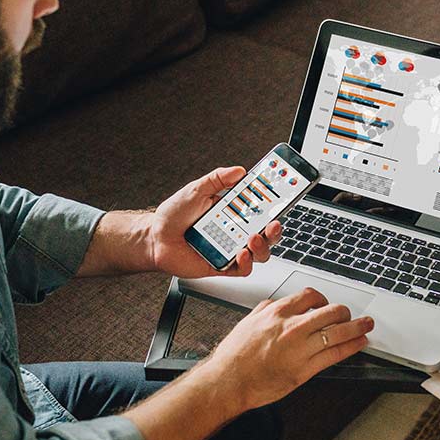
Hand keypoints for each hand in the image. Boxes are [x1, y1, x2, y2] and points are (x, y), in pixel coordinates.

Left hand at [149, 166, 281, 277]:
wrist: (154, 238)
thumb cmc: (174, 214)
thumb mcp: (197, 189)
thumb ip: (218, 179)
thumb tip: (239, 170)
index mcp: (234, 212)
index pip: (262, 209)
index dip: (276, 205)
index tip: (285, 196)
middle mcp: (236, 231)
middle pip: (267, 234)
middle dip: (275, 229)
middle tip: (274, 222)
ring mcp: (231, 249)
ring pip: (259, 253)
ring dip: (262, 246)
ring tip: (253, 238)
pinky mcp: (222, 266)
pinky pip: (242, 269)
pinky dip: (245, 263)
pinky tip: (241, 254)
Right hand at [208, 288, 373, 411]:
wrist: (227, 382)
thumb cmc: (234, 356)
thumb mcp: (247, 322)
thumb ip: (264, 310)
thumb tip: (275, 303)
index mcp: (276, 312)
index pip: (309, 296)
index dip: (323, 300)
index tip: (327, 304)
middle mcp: (291, 327)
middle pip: (330, 311)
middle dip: (344, 312)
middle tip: (349, 315)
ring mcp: (300, 348)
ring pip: (338, 331)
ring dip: (357, 327)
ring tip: (366, 325)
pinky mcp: (304, 369)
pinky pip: (335, 354)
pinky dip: (352, 346)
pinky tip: (359, 343)